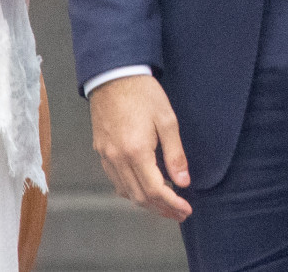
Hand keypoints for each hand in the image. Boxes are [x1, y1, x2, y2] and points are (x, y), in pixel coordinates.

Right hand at [89, 73, 191, 220]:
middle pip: (140, 197)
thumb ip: (175, 154)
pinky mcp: (101, 151)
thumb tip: (183, 181)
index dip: (172, 204)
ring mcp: (106, 156)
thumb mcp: (167, 120)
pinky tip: (143, 189)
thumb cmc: (143, 93)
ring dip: (146, 203)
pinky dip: (131, 190)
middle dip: (161, 209)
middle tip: (179, 213)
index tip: (186, 209)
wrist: (114, 75)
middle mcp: (117, 159)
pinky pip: (116, 180)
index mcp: (136, 152)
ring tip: (165, 205)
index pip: (155, 190)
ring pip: (126, 192)